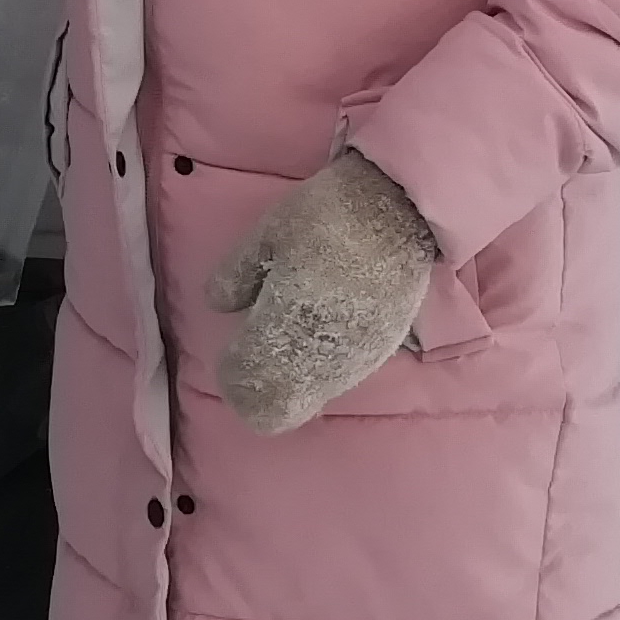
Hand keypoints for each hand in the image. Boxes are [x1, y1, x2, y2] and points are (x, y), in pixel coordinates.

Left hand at [209, 150, 440, 435]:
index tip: (232, 349)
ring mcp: (355, 360)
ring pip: (310, 400)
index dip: (234, 378)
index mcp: (286, 330)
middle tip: (255, 349)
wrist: (400, 207)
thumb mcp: (266, 234)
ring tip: (288, 332)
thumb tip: (219, 306)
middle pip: (280, 412)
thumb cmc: (325, 215)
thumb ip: (236, 276)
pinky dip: (318, 368)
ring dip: (290, 379)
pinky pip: (337, 379)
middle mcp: (322, 359)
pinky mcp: (381, 351)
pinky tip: (319, 331)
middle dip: (259, 390)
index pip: (250, 392)